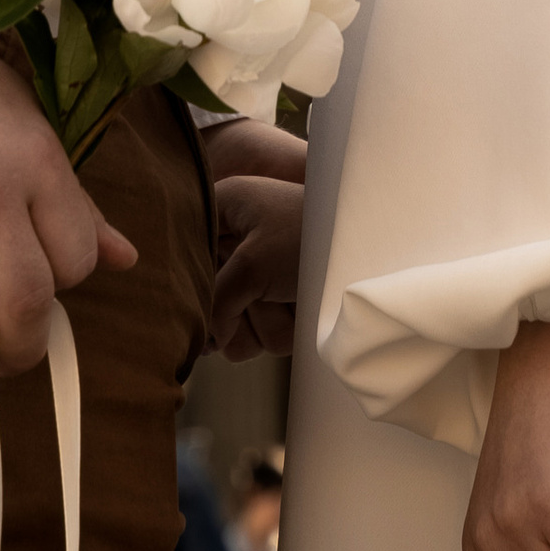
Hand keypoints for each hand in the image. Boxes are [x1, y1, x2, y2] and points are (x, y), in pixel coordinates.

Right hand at [206, 120, 308, 356]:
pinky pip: (264, 336)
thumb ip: (217, 302)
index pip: (183, 253)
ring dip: (267, 326)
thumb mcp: (251, 265)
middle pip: (210, 302)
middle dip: (238, 314)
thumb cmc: (308, 240)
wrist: (366, 248)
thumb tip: (210, 341)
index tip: (210, 293)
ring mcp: (257, 272)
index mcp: (222, 209)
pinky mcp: (277, 298)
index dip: (194, 282)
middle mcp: (235, 240)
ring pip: (239, 329)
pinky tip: (301, 309)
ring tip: (290, 299)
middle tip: (262, 295)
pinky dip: (284, 330)